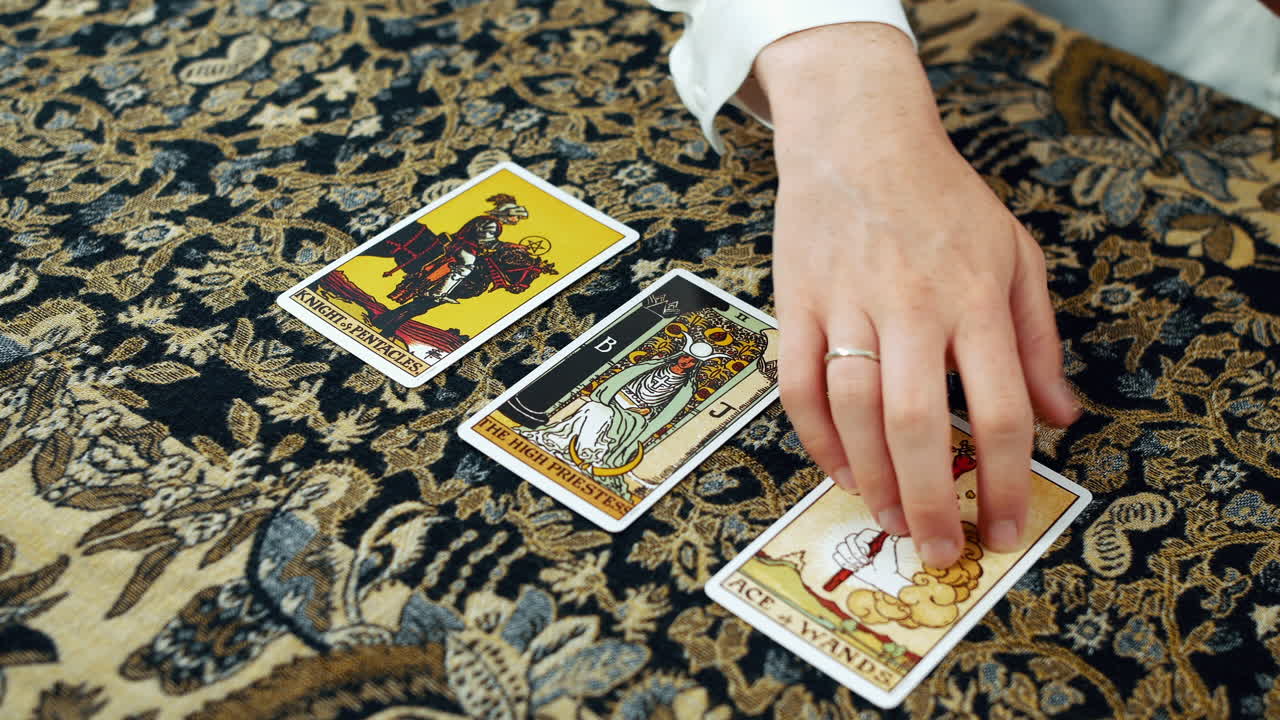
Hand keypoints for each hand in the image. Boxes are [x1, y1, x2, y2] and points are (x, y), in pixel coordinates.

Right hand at [754, 24, 1080, 567]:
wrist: (859, 139)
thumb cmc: (944, 200)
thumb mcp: (1016, 255)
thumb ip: (1038, 339)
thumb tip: (1063, 418)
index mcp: (976, 297)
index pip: (999, 406)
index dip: (1002, 479)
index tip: (1000, 528)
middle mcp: (912, 305)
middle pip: (918, 422)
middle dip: (929, 500)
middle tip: (938, 551)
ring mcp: (847, 304)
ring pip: (853, 410)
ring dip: (870, 479)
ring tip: (890, 522)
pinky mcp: (796, 303)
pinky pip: (796, 385)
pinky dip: (815, 438)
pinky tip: (839, 471)